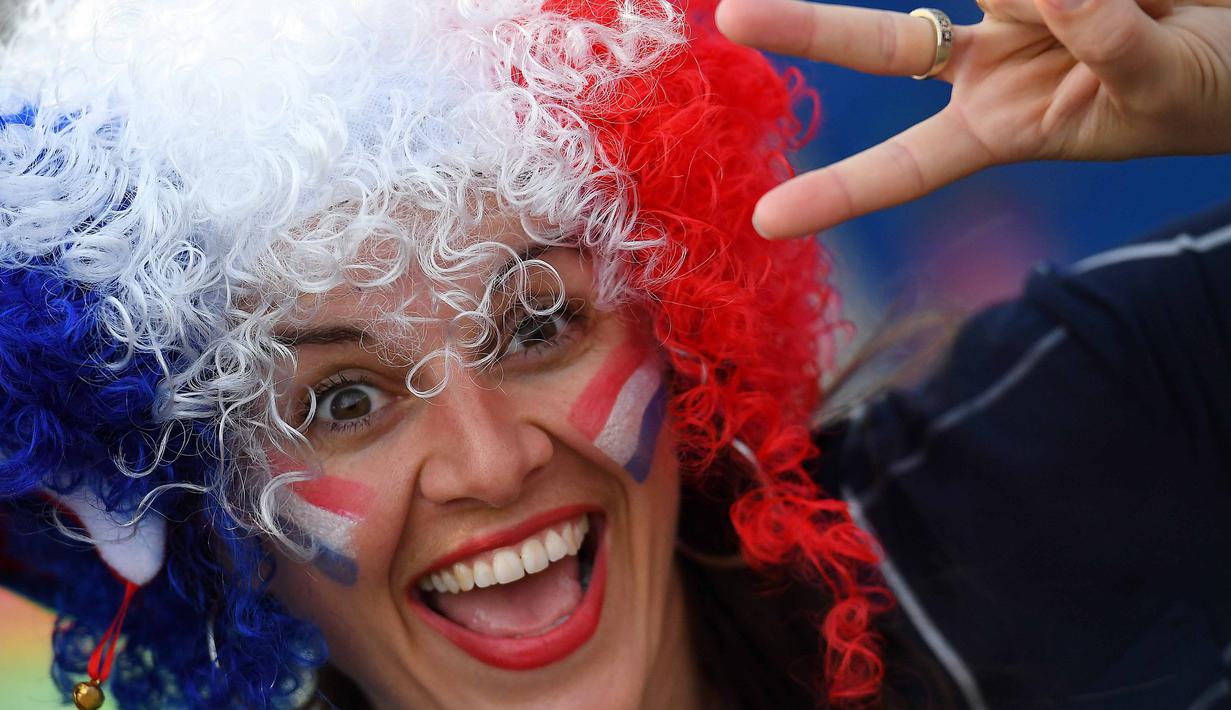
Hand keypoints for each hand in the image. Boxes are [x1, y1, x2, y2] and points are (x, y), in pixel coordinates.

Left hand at [716, 0, 1230, 237]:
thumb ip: (1110, 46)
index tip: (766, 221)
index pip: (907, 166)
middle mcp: (986, 62)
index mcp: (1002, 126)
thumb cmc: (1208, 87)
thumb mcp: (1162, 86)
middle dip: (809, 28)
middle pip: (883, 45)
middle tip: (733, 14)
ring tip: (1154, 7)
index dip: (842, 193)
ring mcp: (1008, 2)